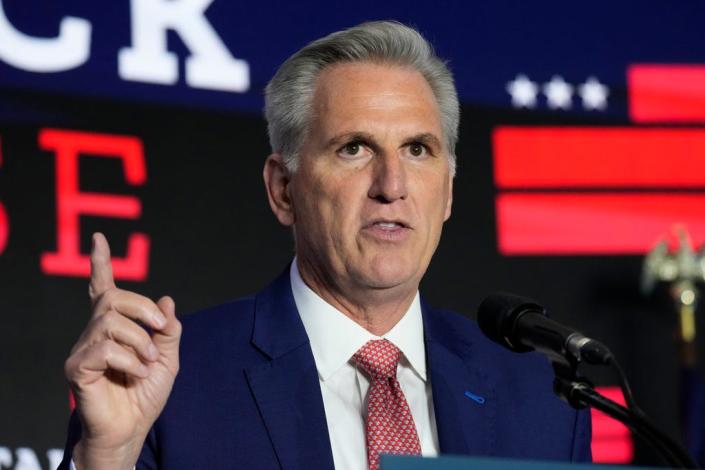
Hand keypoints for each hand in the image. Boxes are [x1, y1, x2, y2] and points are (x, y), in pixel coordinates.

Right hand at [64, 233, 180, 468]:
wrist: (133, 429)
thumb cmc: (145, 394)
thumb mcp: (167, 359)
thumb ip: (167, 330)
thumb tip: (167, 300)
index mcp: (115, 328)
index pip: (103, 289)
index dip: (101, 263)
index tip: (99, 239)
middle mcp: (94, 333)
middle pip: (113, 298)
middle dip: (142, 308)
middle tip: (159, 330)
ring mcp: (83, 350)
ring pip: (110, 322)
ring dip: (138, 341)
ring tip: (148, 362)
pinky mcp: (77, 369)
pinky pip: (104, 349)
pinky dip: (129, 360)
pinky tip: (136, 373)